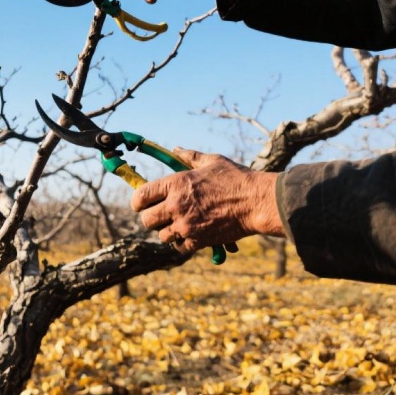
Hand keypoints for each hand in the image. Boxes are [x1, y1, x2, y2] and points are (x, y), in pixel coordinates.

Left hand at [131, 148, 283, 253]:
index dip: (138, 201)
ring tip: (178, 222)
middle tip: (160, 214)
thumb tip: (175, 148)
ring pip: (161, 235)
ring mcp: (186, 225)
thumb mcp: (211, 161)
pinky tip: (189, 233)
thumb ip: (189, 156)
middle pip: (146, 220)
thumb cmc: (236, 178)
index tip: (142, 202)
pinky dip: (181, 242)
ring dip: (167, 230)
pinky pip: (178, 246)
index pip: (140, 197)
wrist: (257, 202)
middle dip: (151, 217)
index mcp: (175, 184)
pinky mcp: (198, 241)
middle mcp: (176, 205)